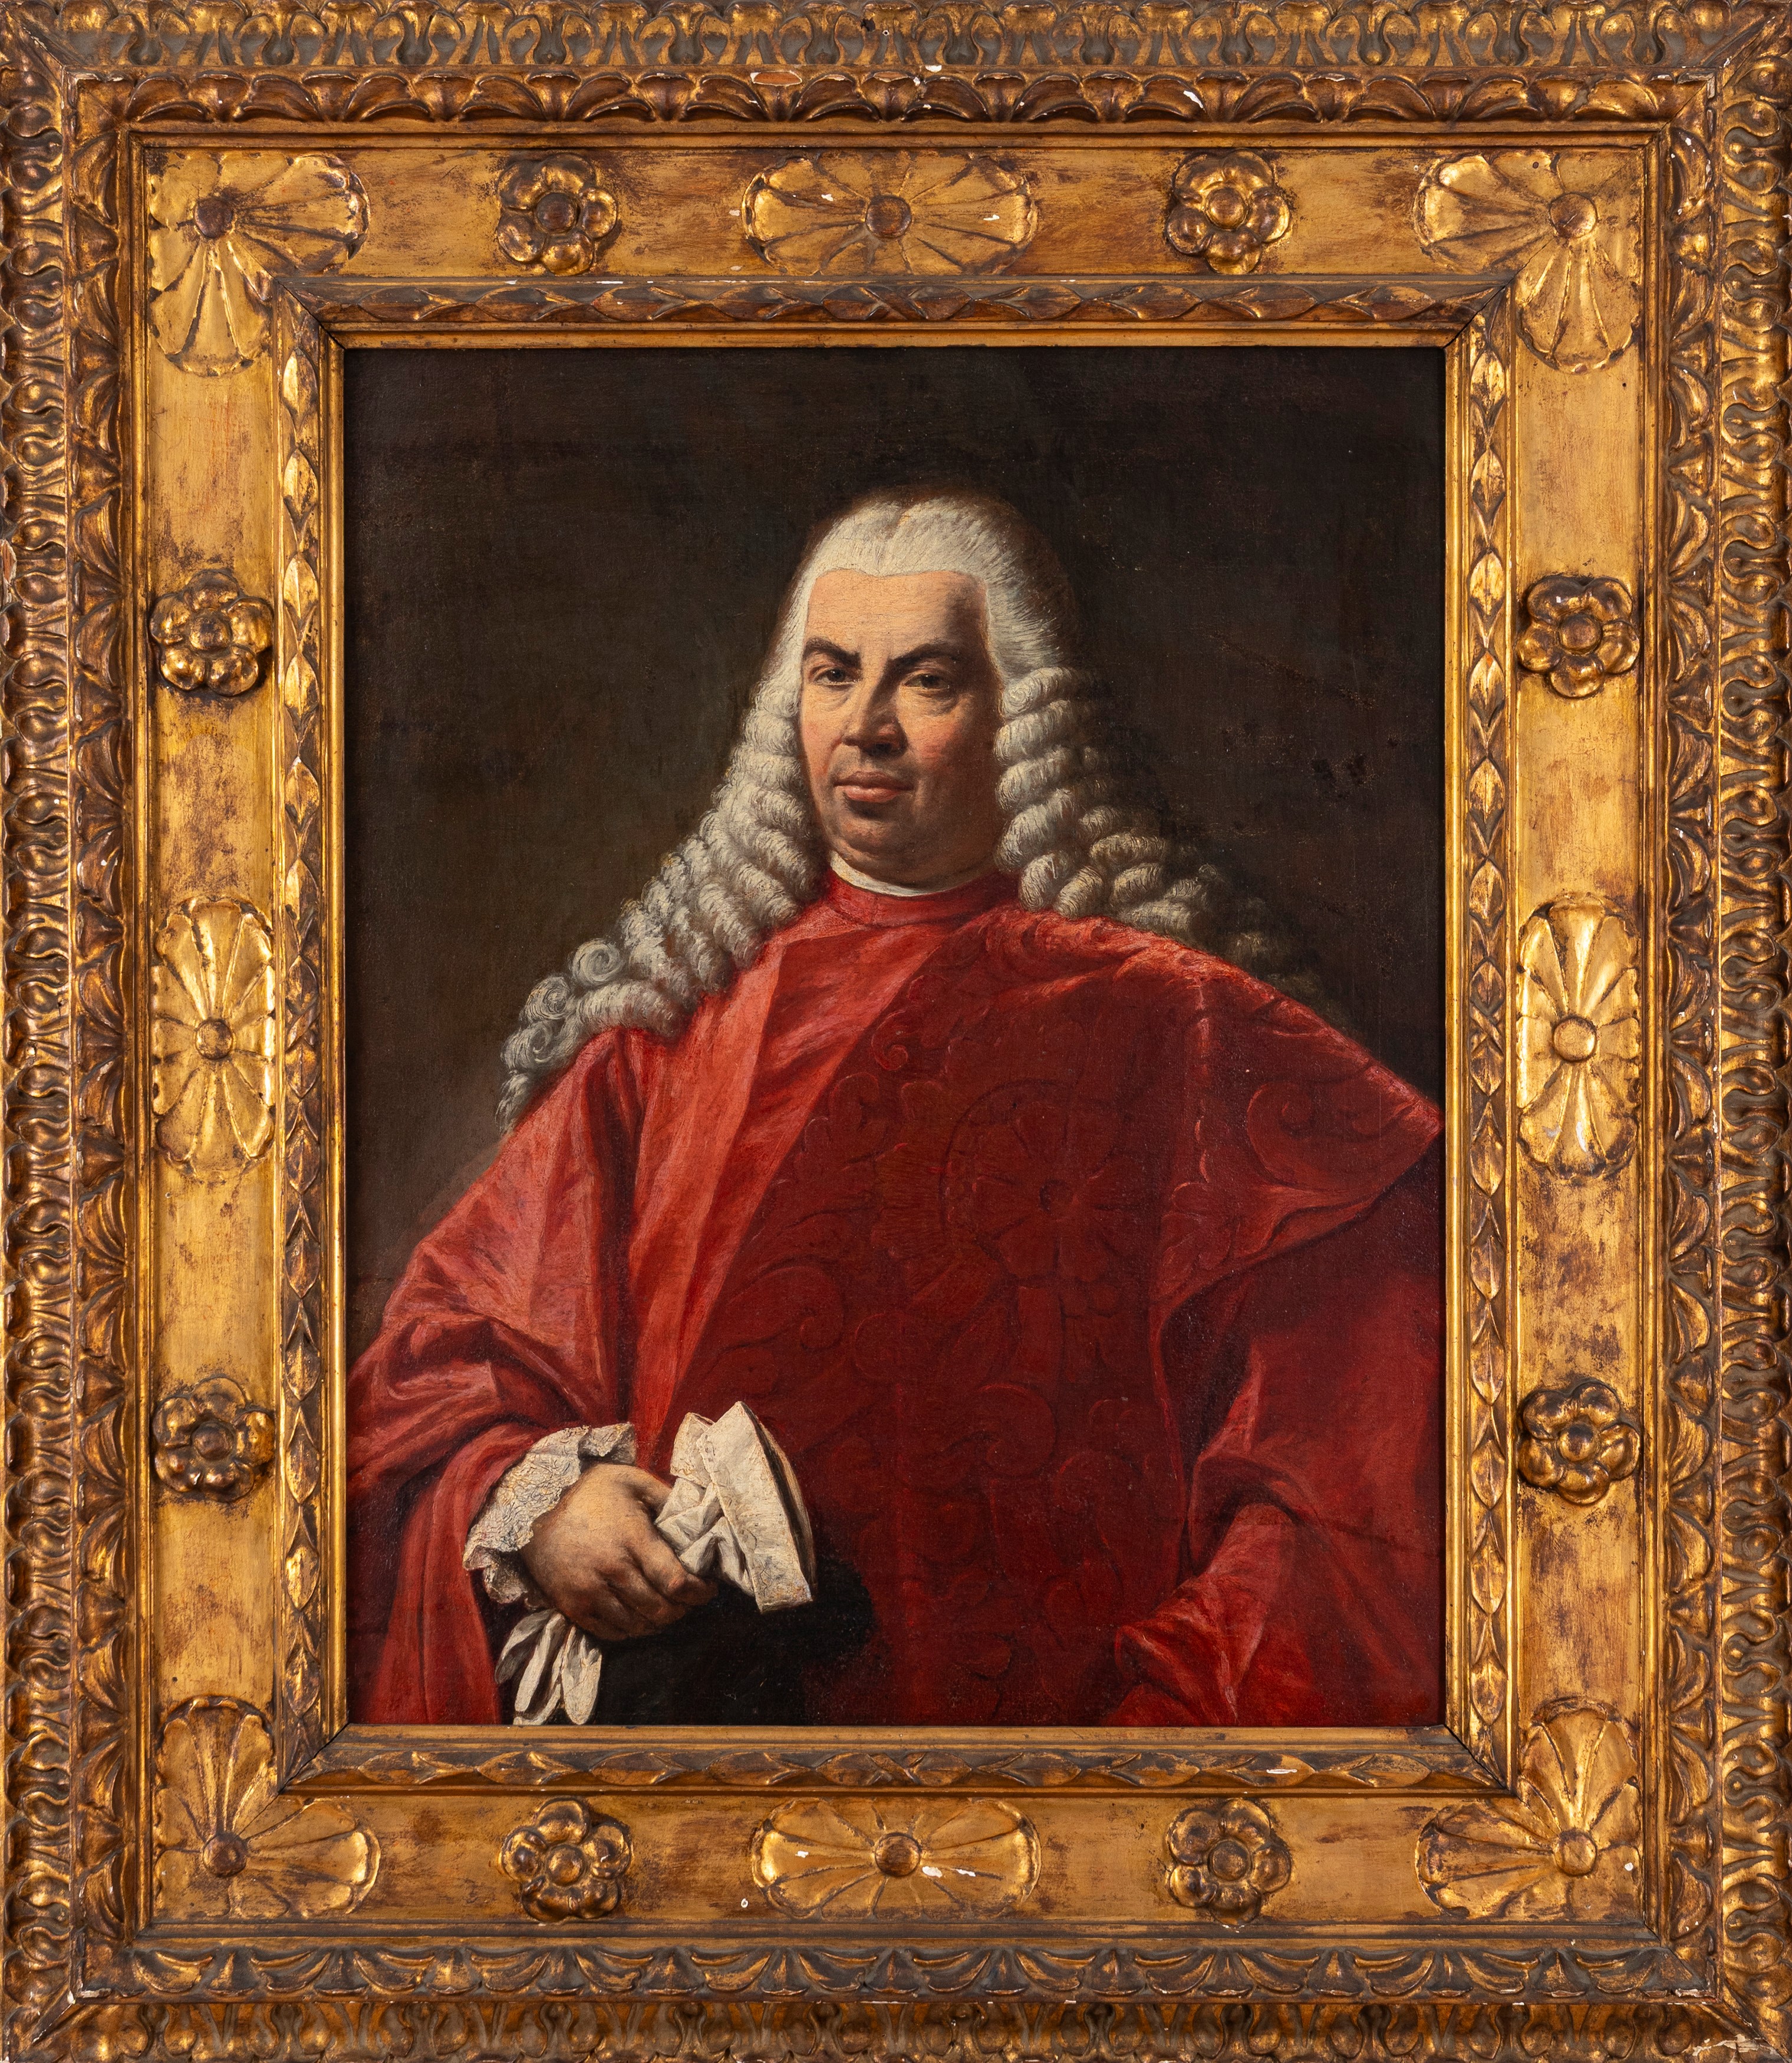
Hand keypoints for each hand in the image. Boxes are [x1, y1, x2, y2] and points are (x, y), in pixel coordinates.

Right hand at [520, 1464, 715, 1639]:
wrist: (531, 1507)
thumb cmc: (588, 1492)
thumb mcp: (630, 1480)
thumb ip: (666, 1497)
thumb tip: (697, 1516)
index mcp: (632, 1538)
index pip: (675, 1581)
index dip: (699, 1592)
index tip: (709, 1588)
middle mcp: (612, 1569)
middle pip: (660, 1609)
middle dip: (683, 1608)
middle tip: (689, 1599)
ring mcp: (589, 1591)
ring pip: (638, 1625)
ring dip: (659, 1621)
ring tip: (667, 1608)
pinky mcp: (572, 1606)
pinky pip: (611, 1633)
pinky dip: (631, 1629)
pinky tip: (639, 1615)